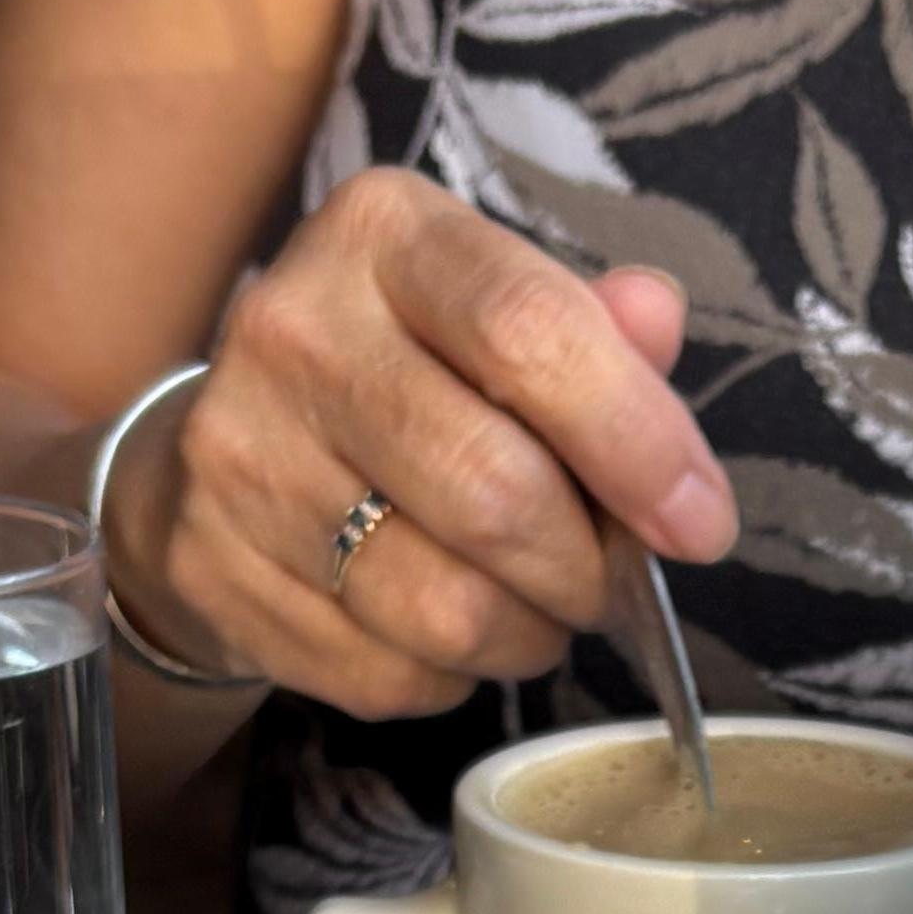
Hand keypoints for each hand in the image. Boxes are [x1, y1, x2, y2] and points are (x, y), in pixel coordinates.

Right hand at [110, 177, 734, 719]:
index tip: (701, 523)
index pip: (529, 334)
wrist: (221, 444)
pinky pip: (382, 674)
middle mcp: (293, 329)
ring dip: (527, 635)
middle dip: (587, 570)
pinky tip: (445, 634)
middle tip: (608, 582)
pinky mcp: (211, 567)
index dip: (638, 442)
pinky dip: (447, 678)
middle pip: (492, 492)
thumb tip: (655, 321)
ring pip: (444, 608)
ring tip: (535, 610)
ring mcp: (238, 455)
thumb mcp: (495, 309)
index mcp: (383, 235)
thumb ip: (589, 325)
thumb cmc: (405, 372)